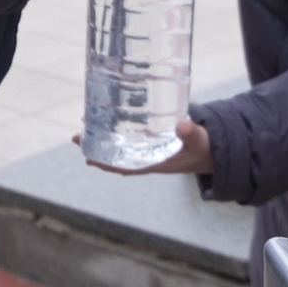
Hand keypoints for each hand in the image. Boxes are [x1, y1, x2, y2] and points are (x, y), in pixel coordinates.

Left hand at [76, 119, 214, 174]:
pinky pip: (131, 137)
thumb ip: (191, 133)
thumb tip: (182, 124)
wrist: (211, 150)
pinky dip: (119, 131)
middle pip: (117, 155)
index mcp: (157, 163)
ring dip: (104, 137)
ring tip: (85, 124)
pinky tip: (109, 120)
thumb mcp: (199, 140)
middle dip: (97, 148)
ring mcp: (149, 149)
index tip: (88, 159)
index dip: (107, 164)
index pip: (127, 166)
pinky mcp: (152, 140)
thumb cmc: (204, 148)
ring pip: (121, 145)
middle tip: (76, 137)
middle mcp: (148, 157)